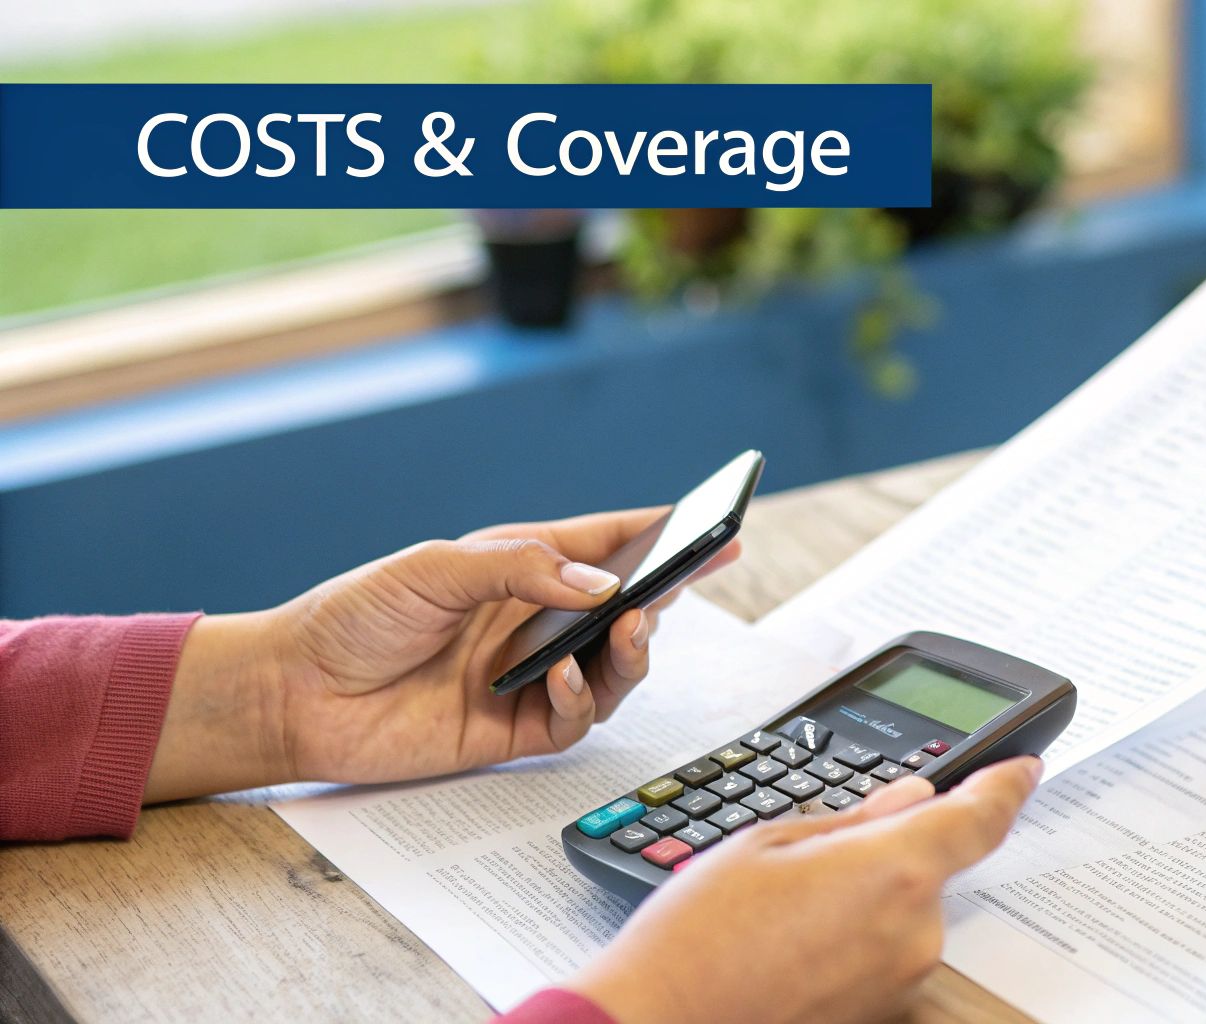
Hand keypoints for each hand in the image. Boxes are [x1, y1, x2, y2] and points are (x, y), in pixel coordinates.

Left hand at [145, 509, 737, 801]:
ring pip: (614, 669)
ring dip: (634, 652)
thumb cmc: (352, 617)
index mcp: (518, 569)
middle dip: (667, 593)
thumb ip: (522, 571)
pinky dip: (580, 699)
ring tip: (633, 632)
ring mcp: (527, 677)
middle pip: (624, 609)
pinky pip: (573, 718)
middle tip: (690, 578)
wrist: (293, 694)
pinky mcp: (513, 729)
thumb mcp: (435, 568)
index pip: (604, 546)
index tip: (714, 525)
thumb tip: (601, 588)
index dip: (660, 536)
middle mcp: (533, 623)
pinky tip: (558, 678)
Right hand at [568, 757, 1043, 1023]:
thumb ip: (854, 819)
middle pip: (926, 871)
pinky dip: (849, 947)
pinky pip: (882, 961)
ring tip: (781, 919)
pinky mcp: (881, 1017)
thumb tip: (907, 800)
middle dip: (882, 856)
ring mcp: (900, 984)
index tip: (1024, 768)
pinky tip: (790, 951)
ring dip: (861, 906)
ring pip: (900, 917)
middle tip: (805, 869)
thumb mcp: (768, 844)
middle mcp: (914, 933)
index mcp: (894, 871)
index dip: (1006, 786)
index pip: (979, 818)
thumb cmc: (698, 938)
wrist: (661, 1023)